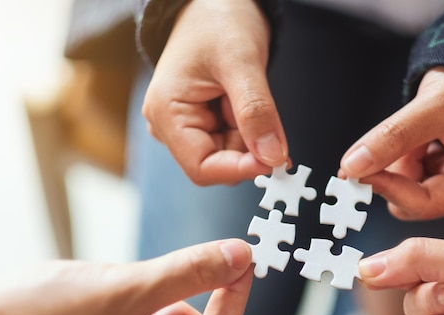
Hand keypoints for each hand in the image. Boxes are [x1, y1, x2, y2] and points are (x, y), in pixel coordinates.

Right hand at [142, 0, 287, 185]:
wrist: (214, 3)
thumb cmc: (218, 21)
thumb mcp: (241, 63)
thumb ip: (256, 112)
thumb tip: (272, 157)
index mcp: (167, 114)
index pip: (202, 168)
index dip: (240, 170)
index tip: (276, 161)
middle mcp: (171, 126)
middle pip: (219, 164)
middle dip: (249, 148)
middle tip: (270, 120)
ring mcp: (186, 125)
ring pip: (231, 156)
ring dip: (251, 136)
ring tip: (248, 94)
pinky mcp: (203, 122)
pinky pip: (234, 143)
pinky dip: (251, 131)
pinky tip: (248, 103)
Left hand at [340, 67, 443, 219]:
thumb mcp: (433, 107)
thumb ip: (393, 137)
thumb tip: (353, 166)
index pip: (425, 204)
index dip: (387, 188)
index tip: (354, 172)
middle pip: (411, 201)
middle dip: (396, 170)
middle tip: (394, 141)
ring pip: (403, 188)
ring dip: (398, 160)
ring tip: (419, 132)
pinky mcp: (439, 178)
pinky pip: (405, 177)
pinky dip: (400, 157)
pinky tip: (417, 140)